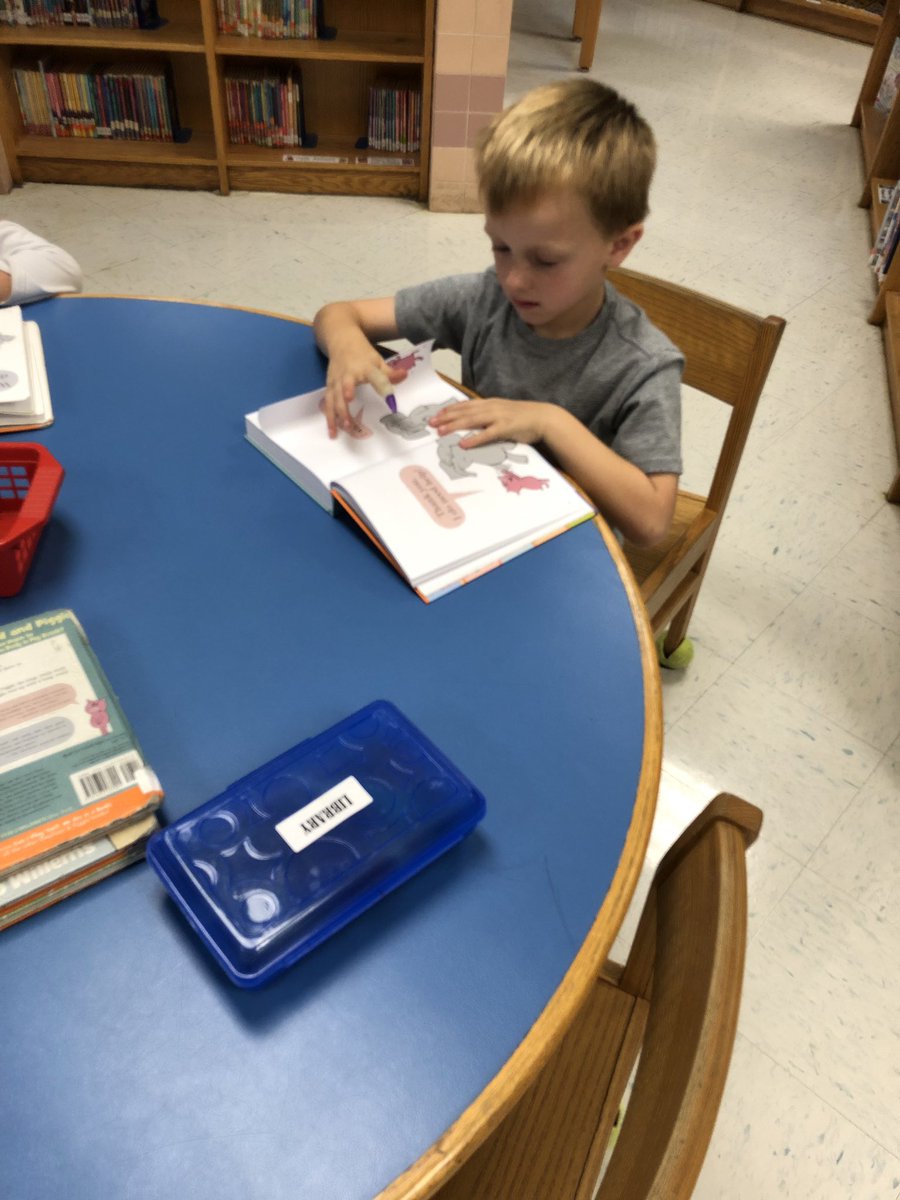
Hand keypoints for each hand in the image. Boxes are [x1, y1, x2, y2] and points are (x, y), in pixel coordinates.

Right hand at [323, 350, 407, 437]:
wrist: (341, 340)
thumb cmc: (362, 353)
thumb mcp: (377, 360)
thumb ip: (390, 372)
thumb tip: (405, 375)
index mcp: (365, 367)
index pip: (375, 377)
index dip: (383, 387)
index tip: (391, 400)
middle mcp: (348, 375)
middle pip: (345, 391)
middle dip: (346, 407)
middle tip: (351, 423)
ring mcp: (336, 381)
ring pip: (334, 399)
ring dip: (337, 415)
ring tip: (344, 429)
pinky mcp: (330, 386)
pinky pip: (328, 403)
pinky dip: (329, 418)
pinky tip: (333, 431)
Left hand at [429, 398, 552, 447]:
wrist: (544, 417)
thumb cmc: (523, 418)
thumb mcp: (502, 413)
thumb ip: (488, 416)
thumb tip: (473, 422)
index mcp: (489, 403)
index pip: (465, 405)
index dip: (449, 410)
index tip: (436, 414)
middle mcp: (491, 407)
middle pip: (464, 411)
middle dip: (446, 417)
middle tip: (430, 423)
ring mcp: (498, 417)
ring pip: (471, 420)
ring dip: (454, 426)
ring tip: (440, 432)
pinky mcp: (505, 428)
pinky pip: (486, 434)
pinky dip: (474, 439)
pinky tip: (463, 444)